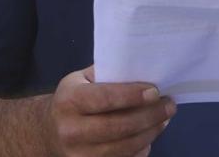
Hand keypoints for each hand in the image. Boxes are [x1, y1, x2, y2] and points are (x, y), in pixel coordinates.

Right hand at [47, 66, 175, 156]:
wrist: (49, 130)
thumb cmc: (74, 98)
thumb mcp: (83, 79)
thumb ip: (109, 73)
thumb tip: (145, 69)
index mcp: (69, 100)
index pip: (104, 98)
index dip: (132, 96)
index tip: (155, 92)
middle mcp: (70, 130)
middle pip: (118, 126)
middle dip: (149, 116)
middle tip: (169, 106)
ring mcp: (78, 154)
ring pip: (123, 147)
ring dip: (150, 133)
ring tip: (164, 119)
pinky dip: (141, 148)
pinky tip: (149, 135)